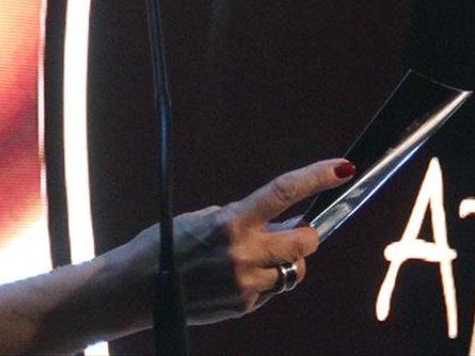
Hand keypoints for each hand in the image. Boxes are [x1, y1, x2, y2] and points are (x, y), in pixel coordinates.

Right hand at [124, 158, 354, 323]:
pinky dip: (262, 282)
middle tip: (294, 232)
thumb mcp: (204, 220)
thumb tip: (282, 223)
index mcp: (232, 222)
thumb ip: (244, 220)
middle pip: (306, 242)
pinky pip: (271, 291)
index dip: (317, 178)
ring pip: (293, 271)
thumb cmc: (166, 246)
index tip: (343, 168)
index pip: (284, 192)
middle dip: (307, 235)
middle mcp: (243, 253)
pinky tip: (234, 279)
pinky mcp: (243, 306)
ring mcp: (245, 283)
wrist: (131, 290)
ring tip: (255, 258)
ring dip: (285, 261)